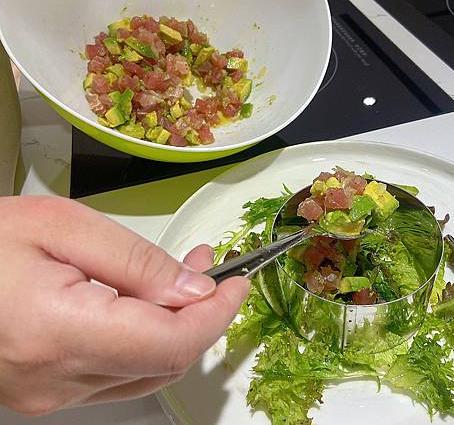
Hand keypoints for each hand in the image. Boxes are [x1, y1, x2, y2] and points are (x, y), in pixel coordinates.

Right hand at [0, 196, 249, 415]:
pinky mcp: (50, 393)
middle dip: (203, 313)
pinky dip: (148, 339)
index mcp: (59, 332)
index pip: (171, 343)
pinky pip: (120, 372)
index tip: (236, 283)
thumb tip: (194, 290)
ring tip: (185, 277)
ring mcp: (52, 395)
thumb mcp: (62, 226)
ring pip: (148, 369)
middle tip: (212, 269)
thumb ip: (136, 261)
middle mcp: (57, 380)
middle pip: (166, 359)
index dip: (216, 315)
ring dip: (178, 324)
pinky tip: (151, 304)